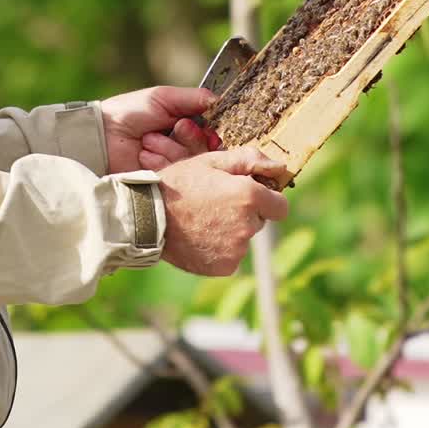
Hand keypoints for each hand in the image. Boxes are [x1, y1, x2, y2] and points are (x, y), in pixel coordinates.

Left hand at [100, 85, 221, 173]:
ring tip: (148, 140)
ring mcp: (174, 168)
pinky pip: (176, 176)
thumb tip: (219, 99)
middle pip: (206, 152)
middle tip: (177, 127)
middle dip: (190, 138)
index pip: (213, 136)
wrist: (101, 136)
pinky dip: (160, 162)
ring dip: (169, 148)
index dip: (213, 134)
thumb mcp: (161, 98)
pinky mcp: (163, 184)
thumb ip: (192, 98)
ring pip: (191, 164)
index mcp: (186, 128)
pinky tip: (144, 155)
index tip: (208, 130)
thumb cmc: (130, 112)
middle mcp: (183, 149)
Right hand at [156, 146, 291, 275]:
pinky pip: (230, 256)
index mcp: (249, 196)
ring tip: (202, 219)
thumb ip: (249, 160)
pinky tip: (199, 236)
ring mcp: (237, 249)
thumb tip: (279, 167)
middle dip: (245, 212)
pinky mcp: (225, 267)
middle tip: (214, 204)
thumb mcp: (210, 161)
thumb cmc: (178, 183)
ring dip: (231, 230)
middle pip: (259, 220)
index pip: (280, 206)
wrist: (147, 216)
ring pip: (243, 238)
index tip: (250, 195)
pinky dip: (219, 248)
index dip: (267, 199)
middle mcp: (248, 225)